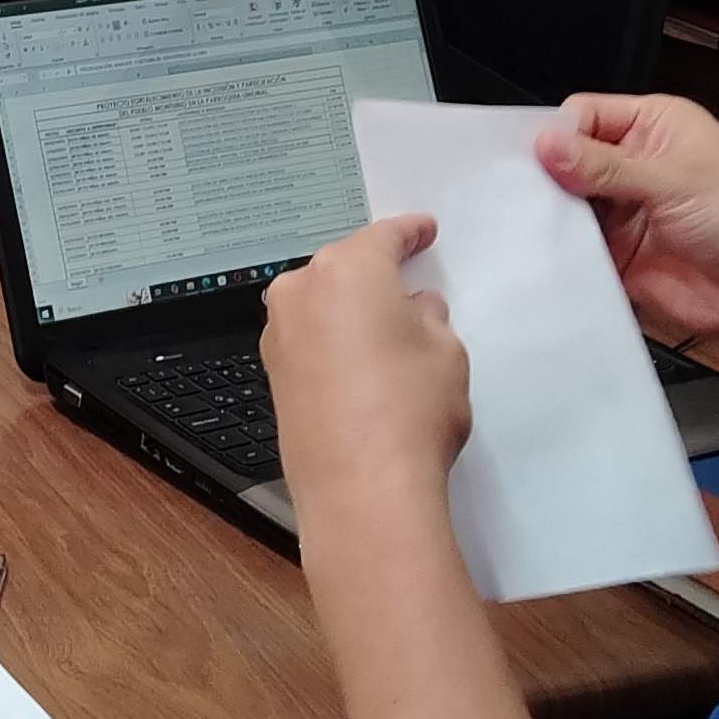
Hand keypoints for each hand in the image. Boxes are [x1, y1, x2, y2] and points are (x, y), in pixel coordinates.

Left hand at [259, 217, 469, 505]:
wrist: (361, 487)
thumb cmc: (407, 412)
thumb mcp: (445, 350)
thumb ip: (429, 318)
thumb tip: (416, 310)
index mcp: (346, 270)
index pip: (383, 237)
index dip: (409, 233)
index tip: (421, 231)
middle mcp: (301, 294)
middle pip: (343, 269)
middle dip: (375, 276)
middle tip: (409, 284)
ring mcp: (280, 337)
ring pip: (321, 306)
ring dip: (351, 313)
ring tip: (391, 334)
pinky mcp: (274, 377)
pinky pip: (309, 341)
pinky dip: (334, 344)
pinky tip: (363, 365)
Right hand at [536, 94, 718, 349]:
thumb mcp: (674, 179)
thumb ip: (606, 166)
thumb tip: (548, 145)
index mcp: (654, 126)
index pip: (585, 115)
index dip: (558, 133)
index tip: (535, 156)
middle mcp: (634, 164)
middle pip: (568, 159)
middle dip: (547, 175)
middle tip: (521, 191)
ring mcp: (624, 210)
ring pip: (566, 204)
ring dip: (552, 214)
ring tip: (533, 223)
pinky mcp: (617, 254)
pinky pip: (575, 247)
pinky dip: (561, 251)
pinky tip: (549, 253)